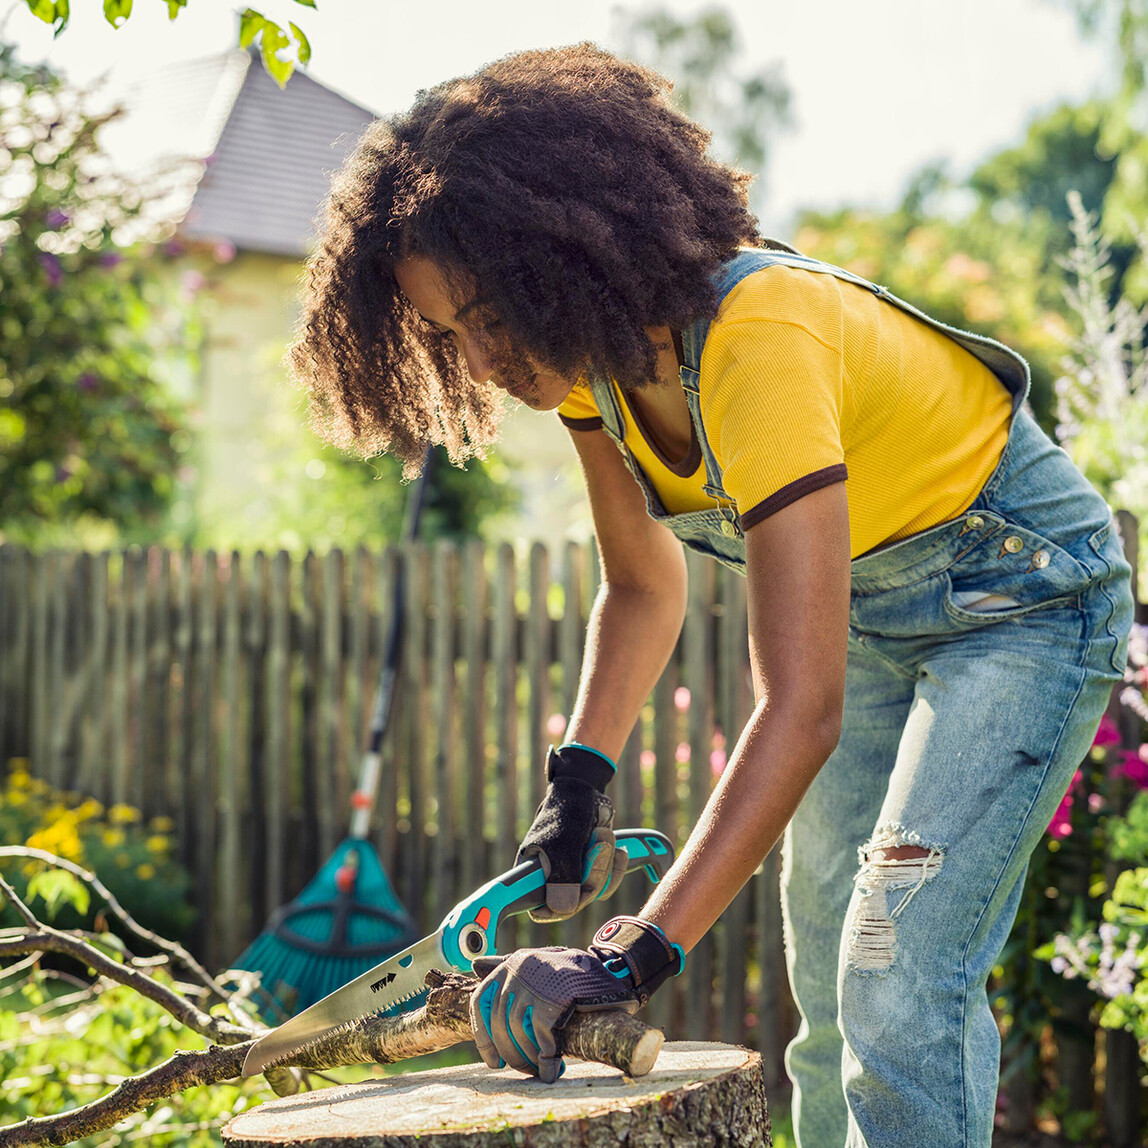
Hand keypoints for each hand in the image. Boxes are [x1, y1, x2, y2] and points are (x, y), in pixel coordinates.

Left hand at [468, 916, 683, 1082]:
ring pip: (517, 1032)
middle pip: (500, 1022)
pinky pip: (541, 1038)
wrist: (613, 972)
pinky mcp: (555, 999)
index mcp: (511, 963)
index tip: (493, 1061)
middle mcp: (518, 968)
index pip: (480, 1002)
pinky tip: (552, 1071)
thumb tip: (473, 965)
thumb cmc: (572, 973)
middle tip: (524, 1070)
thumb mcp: (538, 962)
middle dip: (510, 1053)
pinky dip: (545, 1060)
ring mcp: (536, 982)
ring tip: (539, 1070)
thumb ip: (507, 965)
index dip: (483, 1036)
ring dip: (527, 1058)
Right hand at [516, 743, 627, 922]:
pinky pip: (606, 885)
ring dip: (605, 864)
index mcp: (532, 873)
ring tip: (603, 834)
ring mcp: (571, 877)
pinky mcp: (589, 872)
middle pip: (573, 903)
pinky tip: (615, 847)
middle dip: (593, 873)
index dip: (547, 912)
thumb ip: (563, 876)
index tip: (559, 907)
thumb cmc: (567, 810)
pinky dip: (614, 865)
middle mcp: (550, 880)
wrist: (585, 789)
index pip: (534, 907)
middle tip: (598, 843)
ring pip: (593, 894)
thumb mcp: (563, 841)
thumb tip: (563, 911)